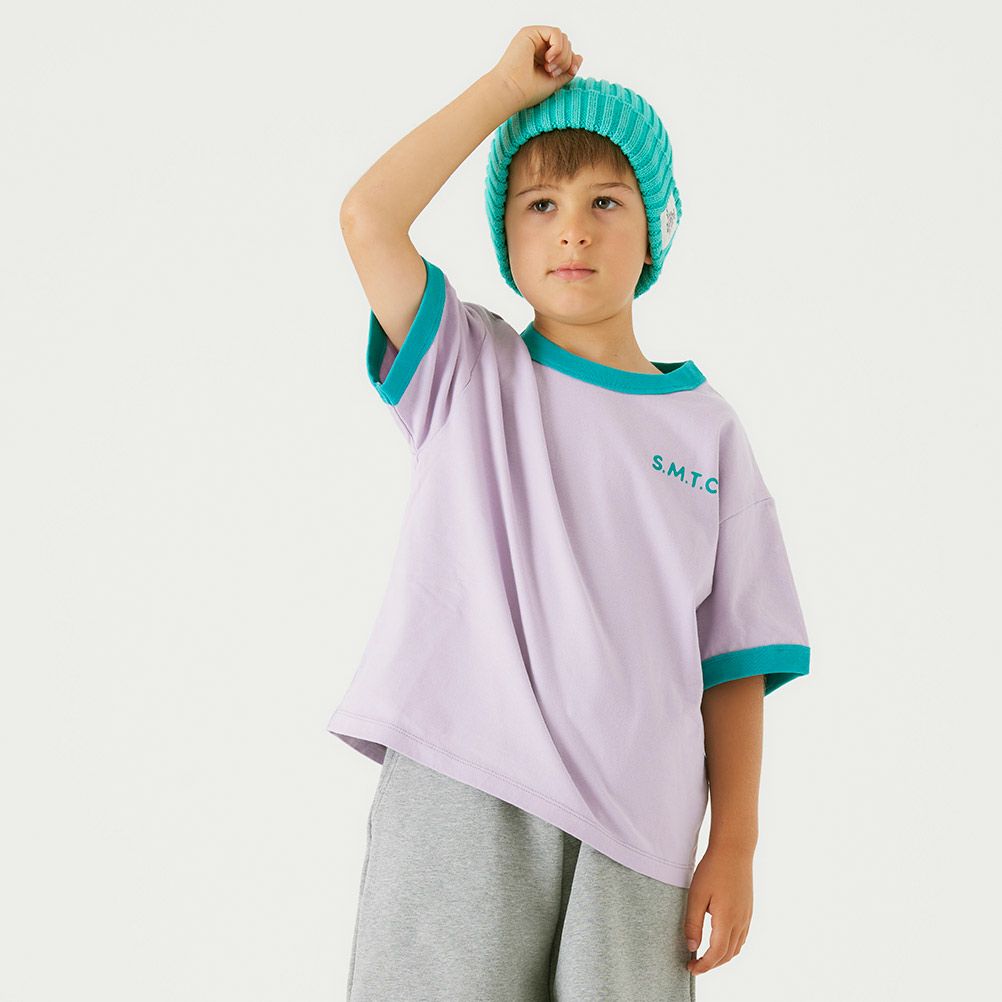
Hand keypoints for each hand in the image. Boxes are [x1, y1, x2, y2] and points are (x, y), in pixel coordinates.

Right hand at [489, 25, 583, 112]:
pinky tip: (548, 59)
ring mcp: (533, 38)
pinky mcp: (529, 32)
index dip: (571, 61)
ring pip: (563, 38)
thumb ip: (568, 70)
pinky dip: (558, 47)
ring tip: (550, 69)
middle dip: (566, 59)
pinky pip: (556, 33)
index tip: (569, 72)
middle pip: (566, 43)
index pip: (566, 51)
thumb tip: (580, 57)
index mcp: (542, 57)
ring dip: (563, 56)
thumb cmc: (528, 92)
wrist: (511, 92)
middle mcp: (537, 46)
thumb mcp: (554, 81)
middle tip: (553, 73)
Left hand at [683, 845, 753, 974]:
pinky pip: (742, 937)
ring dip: (722, 956)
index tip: (691, 968)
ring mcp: (747, 916)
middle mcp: (740, 921)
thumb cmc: (712, 869)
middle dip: (712, 964)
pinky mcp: (748, 910)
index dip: (704, 966)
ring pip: (737, 947)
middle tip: (695, 965)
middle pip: (728, 955)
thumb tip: (691, 948)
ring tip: (705, 955)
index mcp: (727, 919)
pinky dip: (730, 946)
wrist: (734, 850)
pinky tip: (719, 940)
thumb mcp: (696, 895)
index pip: (716, 954)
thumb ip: (693, 923)